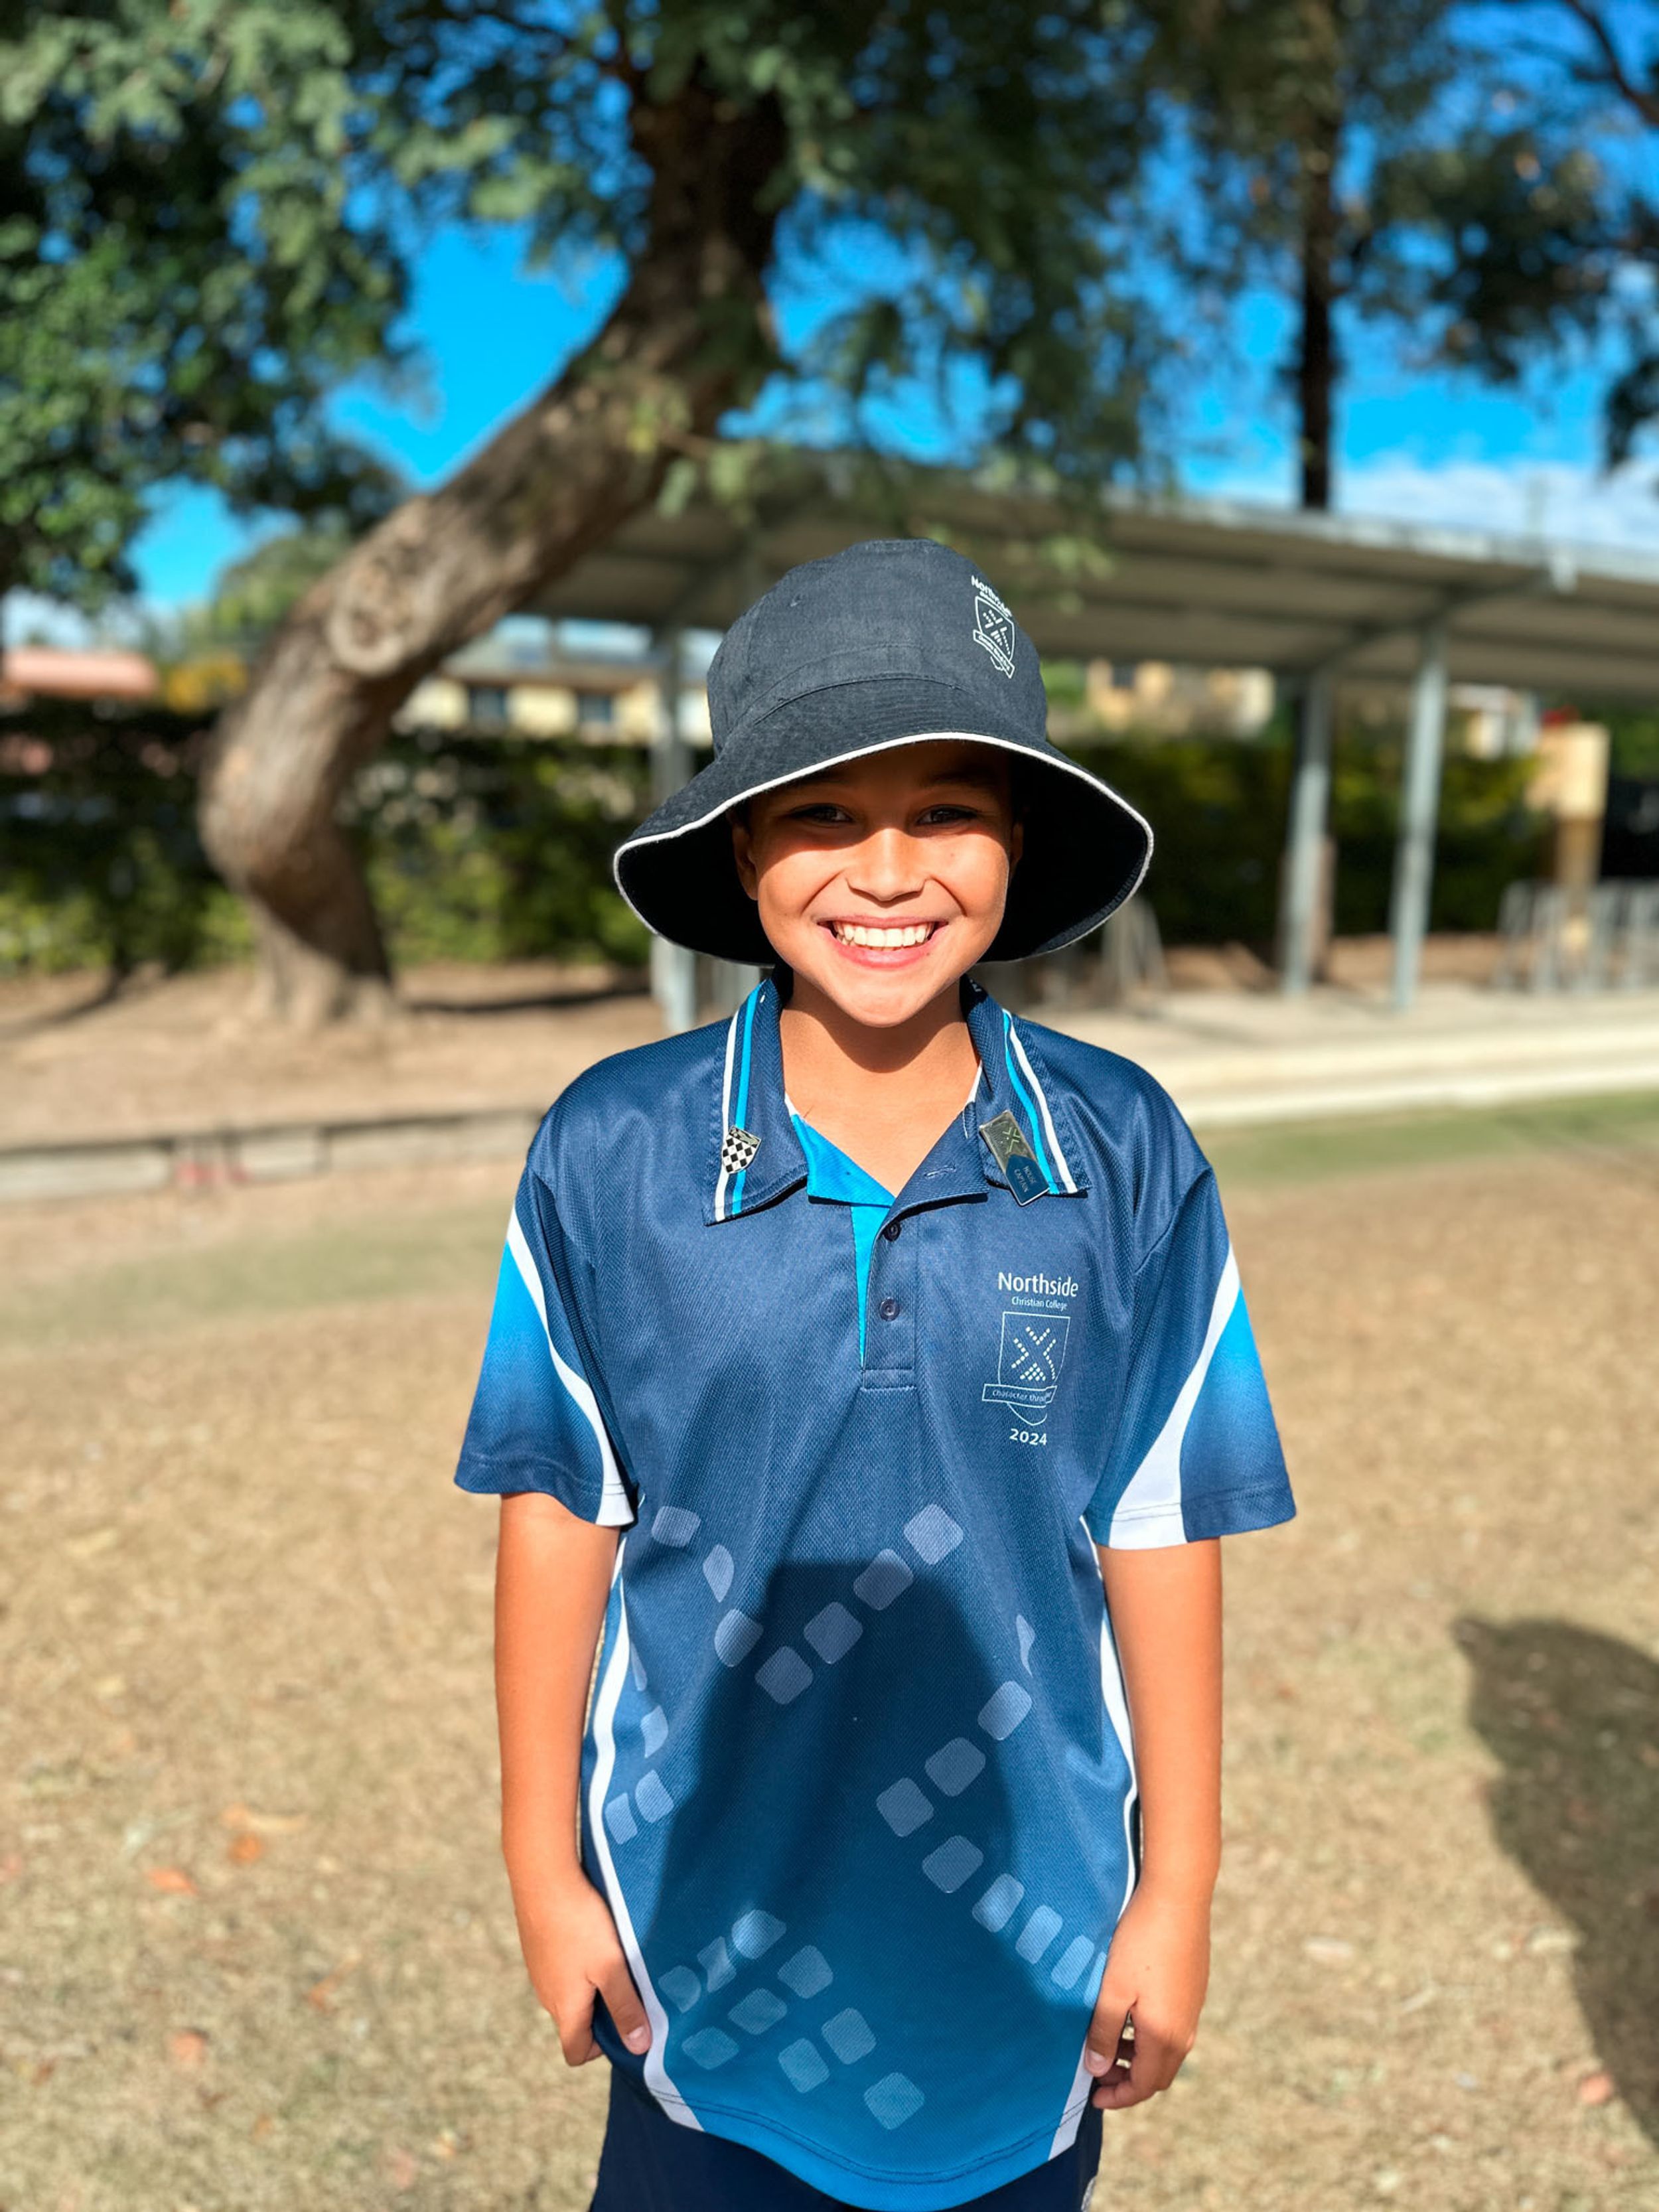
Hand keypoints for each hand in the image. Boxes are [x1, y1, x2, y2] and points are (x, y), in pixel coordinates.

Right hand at [510, 1867, 650, 2065]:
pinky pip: (560, 1967)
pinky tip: (592, 1933)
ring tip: (614, 1955)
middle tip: (629, 1984)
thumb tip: (639, 2048)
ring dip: (591, 1983)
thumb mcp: (611, 1967)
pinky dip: (578, 1961)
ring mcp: (539, 1969)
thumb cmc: (579, 1923)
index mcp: (564, 2008)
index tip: (625, 2023)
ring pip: (568, 1991)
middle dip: (602, 2012)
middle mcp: (546, 1994)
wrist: (542, 1876)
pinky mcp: (537, 1946)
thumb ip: (625, 2007)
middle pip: (574, 2021)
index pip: (575, 2052)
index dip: (600, 2049)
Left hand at [1085, 1880, 1210, 2109]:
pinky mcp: (1194, 1990)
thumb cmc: (1140, 1943)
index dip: (1118, 2097)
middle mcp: (1185, 2030)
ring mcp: (1193, 2010)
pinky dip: (1151, 2037)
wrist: (1178, 1898)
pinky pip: (1174, 2029)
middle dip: (1129, 2081)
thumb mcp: (1113, 1989)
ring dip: (1140, 2057)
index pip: (1144, 2086)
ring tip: (1109, 2041)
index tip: (1093, 2096)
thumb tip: (1096, 2069)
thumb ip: (1103, 2032)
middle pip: (1159, 2075)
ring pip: (1167, 2052)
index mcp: (1165, 2036)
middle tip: (1098, 2070)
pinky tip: (1130, 2014)